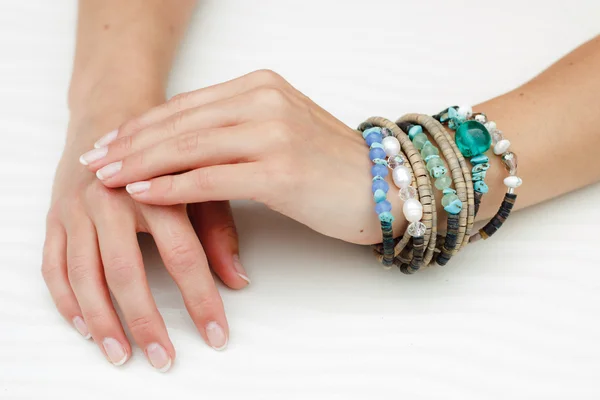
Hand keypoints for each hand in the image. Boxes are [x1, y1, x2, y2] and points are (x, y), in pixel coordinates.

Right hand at [42, 112, 248, 371]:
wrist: (114, 117)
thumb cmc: (167, 156)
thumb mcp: (201, 187)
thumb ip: (219, 234)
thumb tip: (238, 280)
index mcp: (154, 189)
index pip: (183, 255)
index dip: (201, 299)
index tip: (216, 334)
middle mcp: (110, 200)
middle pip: (125, 271)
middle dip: (146, 321)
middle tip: (165, 357)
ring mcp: (76, 209)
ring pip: (83, 275)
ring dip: (102, 321)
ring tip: (121, 355)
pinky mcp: (54, 218)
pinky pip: (52, 267)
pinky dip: (66, 302)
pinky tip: (85, 327)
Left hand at [79, 70, 406, 244]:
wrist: (386, 188)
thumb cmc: (331, 168)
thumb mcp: (279, 135)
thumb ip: (235, 131)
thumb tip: (183, 145)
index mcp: (262, 87)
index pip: (188, 105)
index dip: (143, 124)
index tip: (110, 140)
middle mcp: (266, 100)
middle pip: (181, 122)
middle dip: (130, 143)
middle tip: (93, 159)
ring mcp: (274, 132)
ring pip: (190, 146)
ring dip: (141, 163)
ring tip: (105, 177)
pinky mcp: (280, 169)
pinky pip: (211, 177)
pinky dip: (172, 186)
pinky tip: (142, 193)